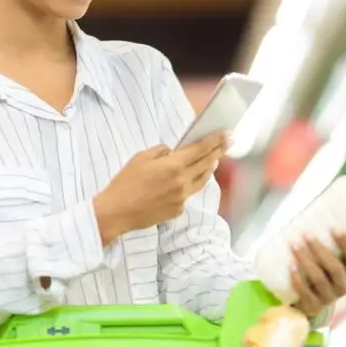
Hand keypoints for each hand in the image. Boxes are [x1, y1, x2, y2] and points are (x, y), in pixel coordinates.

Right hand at [93, 132, 227, 242]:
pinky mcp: (178, 210)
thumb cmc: (125, 183)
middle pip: (207, 164)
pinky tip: (186, 182)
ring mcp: (182, 198)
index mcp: (174, 165)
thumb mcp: (140, 158)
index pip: (201, 149)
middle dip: (219, 151)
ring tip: (214, 161)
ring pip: (202, 181)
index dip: (216, 140)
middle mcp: (183, 182)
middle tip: (228, 142)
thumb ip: (161, 151)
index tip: (228, 134)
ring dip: (209, 169)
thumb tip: (173, 152)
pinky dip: (190, 186)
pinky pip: (188, 194)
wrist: (117, 212)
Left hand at [289, 231, 345, 318]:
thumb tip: (319, 219)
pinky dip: (297, 277)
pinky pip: (305, 291)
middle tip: (306, 234)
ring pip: (318, 278)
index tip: (333, 228)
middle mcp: (344, 287)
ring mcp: (329, 298)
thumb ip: (332, 249)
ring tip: (294, 245)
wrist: (312, 303)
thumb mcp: (331, 264)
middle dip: (319, 249)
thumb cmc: (323, 274)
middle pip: (334, 268)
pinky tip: (290, 264)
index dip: (345, 243)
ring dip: (306, 260)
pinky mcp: (314, 305)